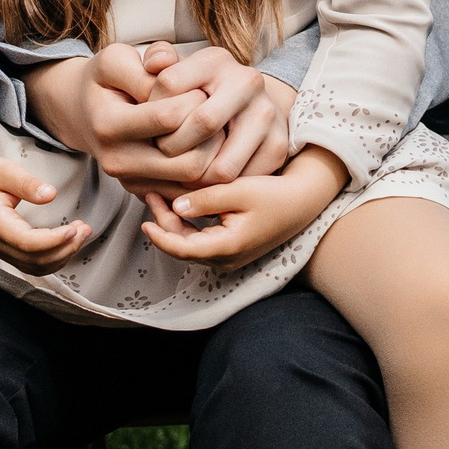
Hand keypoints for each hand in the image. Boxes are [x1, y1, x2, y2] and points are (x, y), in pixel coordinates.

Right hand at [0, 132, 91, 275]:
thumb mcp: (3, 170)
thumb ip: (27, 183)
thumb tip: (51, 194)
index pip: (27, 243)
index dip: (54, 240)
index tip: (75, 227)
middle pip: (34, 260)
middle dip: (64, 248)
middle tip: (85, 228)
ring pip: (35, 267)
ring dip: (62, 255)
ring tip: (82, 233)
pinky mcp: (6, 248)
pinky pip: (31, 264)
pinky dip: (53, 258)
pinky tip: (68, 242)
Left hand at [140, 147, 345, 270]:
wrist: (303, 201)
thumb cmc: (275, 194)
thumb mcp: (240, 190)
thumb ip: (206, 199)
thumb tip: (176, 205)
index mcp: (228, 247)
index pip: (182, 249)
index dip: (160, 236)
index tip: (145, 221)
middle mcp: (226, 258)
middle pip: (184, 245)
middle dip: (164, 222)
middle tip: (150, 194)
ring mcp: (230, 255)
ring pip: (191, 242)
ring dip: (175, 222)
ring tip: (160, 196)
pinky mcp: (232, 247)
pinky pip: (202, 239)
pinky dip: (188, 223)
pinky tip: (180, 204)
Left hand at [143, 44, 294, 185]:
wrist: (249, 105)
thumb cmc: (199, 92)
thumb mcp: (178, 70)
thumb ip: (157, 59)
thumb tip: (155, 63)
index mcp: (216, 60)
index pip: (170, 84)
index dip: (150, 110)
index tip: (147, 122)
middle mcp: (248, 81)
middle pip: (203, 122)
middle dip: (173, 146)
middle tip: (161, 154)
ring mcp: (266, 114)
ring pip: (223, 164)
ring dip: (195, 177)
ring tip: (179, 173)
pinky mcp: (277, 145)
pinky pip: (240, 181)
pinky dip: (219, 188)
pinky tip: (201, 181)